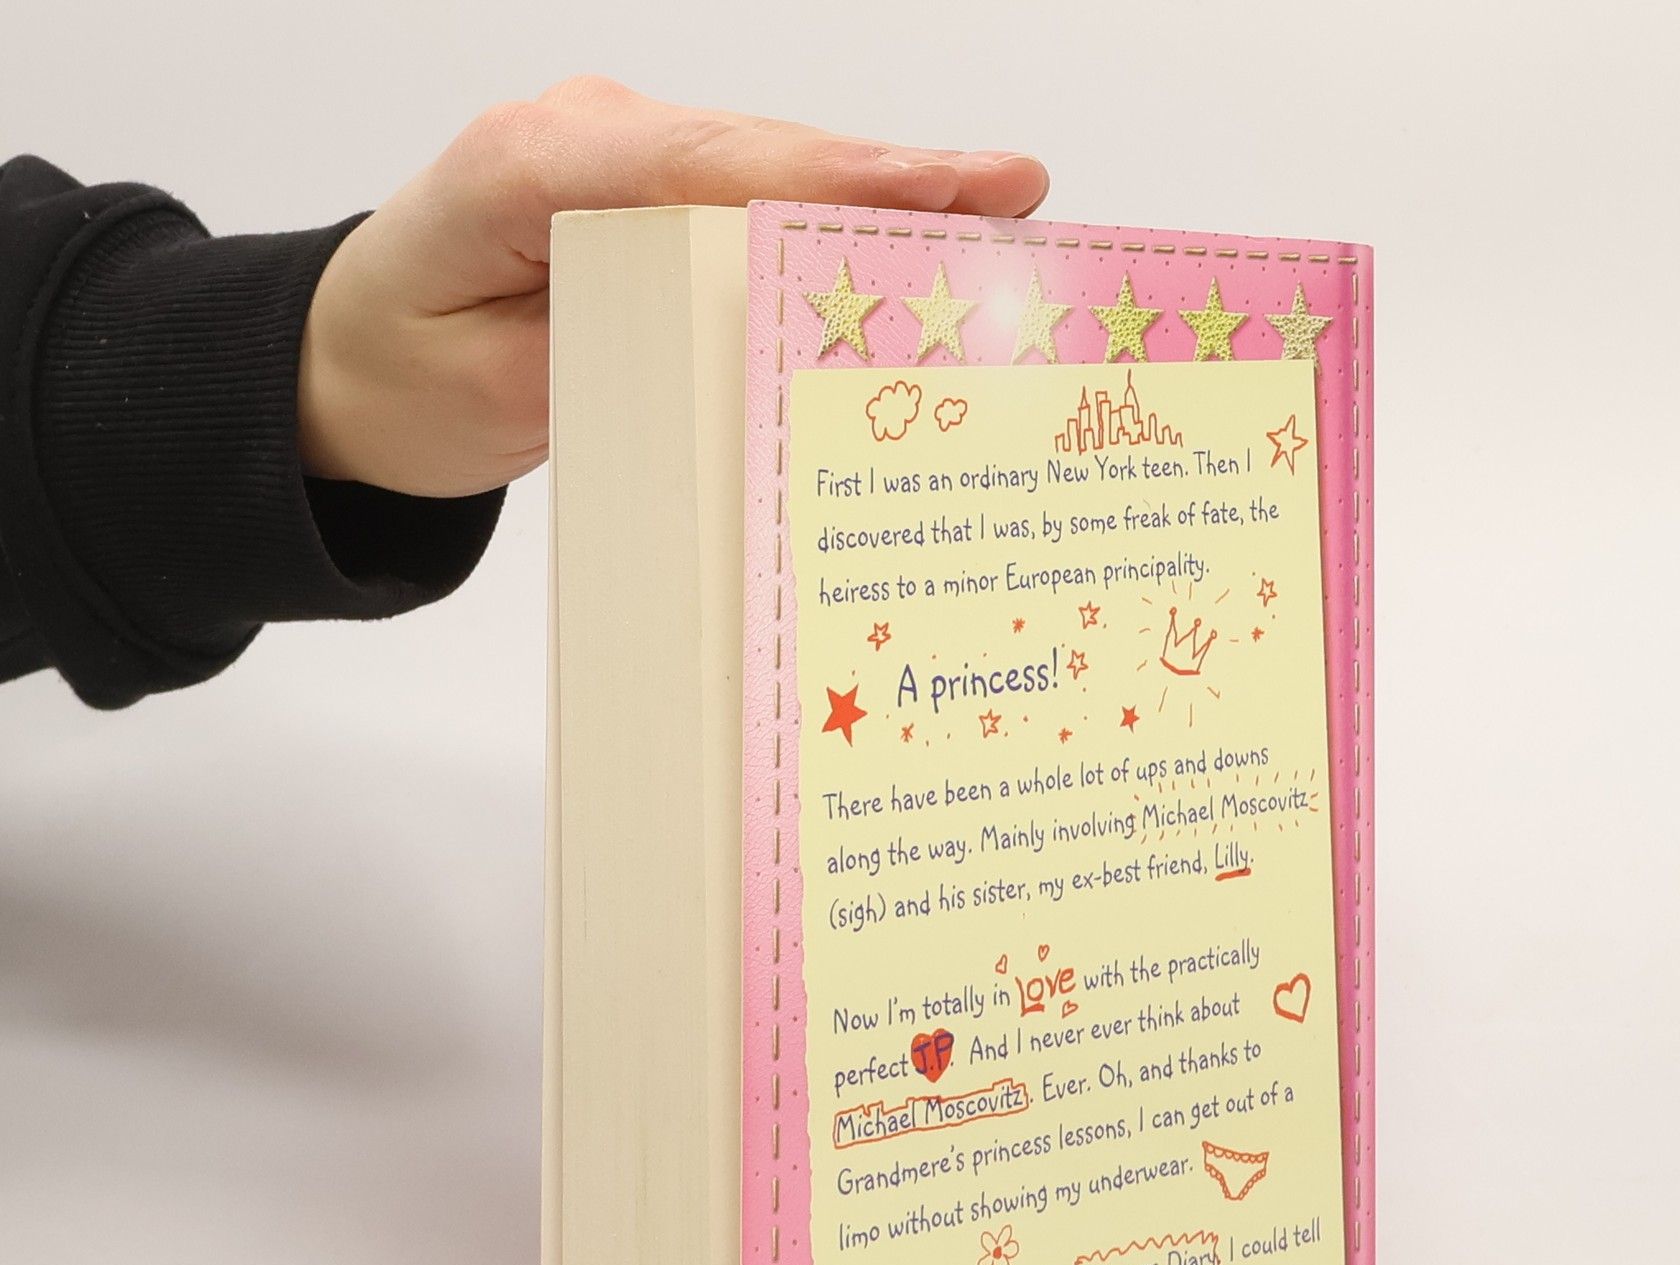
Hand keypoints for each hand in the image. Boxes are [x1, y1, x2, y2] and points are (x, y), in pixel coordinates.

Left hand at [296, 79, 1048, 497]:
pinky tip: (921, 251)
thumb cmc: (403, 374)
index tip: (931, 190)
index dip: (823, 175)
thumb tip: (728, 345)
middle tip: (1015, 198)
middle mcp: (588, 139)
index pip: (700, 162)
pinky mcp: (649, 201)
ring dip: (882, 202)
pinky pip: (754, 205)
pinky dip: (836, 229)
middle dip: (891, 180)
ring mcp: (622, 161)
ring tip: (1001, 219)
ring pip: (771, 172)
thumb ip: (602, 356)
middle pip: (761, 153)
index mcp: (530, 166)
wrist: (347, 364)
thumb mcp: (488, 392)